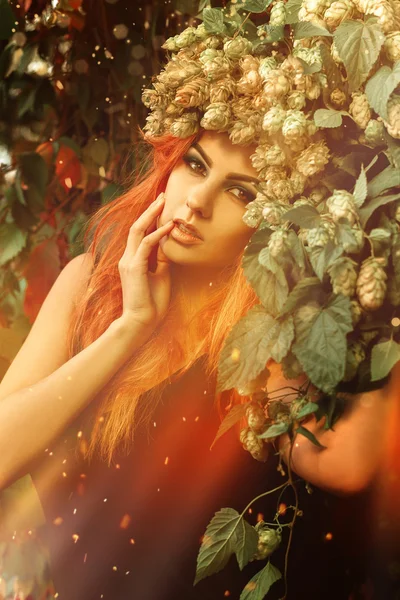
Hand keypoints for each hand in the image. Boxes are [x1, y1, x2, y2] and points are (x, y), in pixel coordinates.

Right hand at [117, 192, 173, 334]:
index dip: (151, 218)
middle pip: (137, 226)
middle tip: (163, 196)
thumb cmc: (151, 303)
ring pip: (138, 230)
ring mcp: (128, 262)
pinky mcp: (134, 267)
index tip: (162, 205)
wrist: (141, 322)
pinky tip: (169, 226)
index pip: (140, 233)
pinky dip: (158, 234)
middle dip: (150, 210)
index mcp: (132, 260)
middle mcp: (127, 258)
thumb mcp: (161, 276)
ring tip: (164, 202)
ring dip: (152, 215)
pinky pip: (145, 245)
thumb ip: (162, 260)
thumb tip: (170, 246)